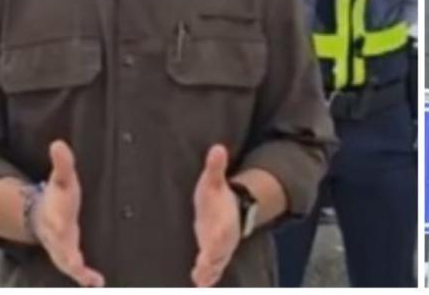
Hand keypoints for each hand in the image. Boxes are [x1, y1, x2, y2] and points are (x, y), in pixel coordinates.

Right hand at [34, 140, 104, 286]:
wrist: (42, 216)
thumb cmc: (58, 197)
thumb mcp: (61, 179)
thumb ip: (62, 163)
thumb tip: (58, 142)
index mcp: (55, 216)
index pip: (56, 221)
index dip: (58, 223)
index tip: (62, 224)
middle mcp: (57, 237)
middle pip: (60, 248)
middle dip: (68, 257)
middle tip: (76, 266)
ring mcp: (62, 249)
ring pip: (67, 263)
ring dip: (77, 272)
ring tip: (90, 281)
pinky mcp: (69, 257)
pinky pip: (77, 270)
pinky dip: (85, 277)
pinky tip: (97, 283)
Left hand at [191, 145, 240, 286]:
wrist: (230, 211)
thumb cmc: (217, 198)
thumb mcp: (213, 182)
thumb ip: (215, 167)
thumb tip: (217, 148)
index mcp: (224, 222)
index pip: (221, 233)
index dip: (217, 241)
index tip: (208, 251)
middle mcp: (223, 239)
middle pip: (220, 253)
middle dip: (212, 262)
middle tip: (202, 271)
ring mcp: (219, 250)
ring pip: (216, 265)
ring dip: (209, 272)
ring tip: (201, 280)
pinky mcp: (212, 257)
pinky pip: (211, 270)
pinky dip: (206, 276)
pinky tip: (199, 282)